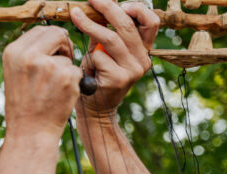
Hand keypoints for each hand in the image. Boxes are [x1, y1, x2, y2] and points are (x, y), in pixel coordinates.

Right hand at [3, 26, 82, 136]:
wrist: (30, 133)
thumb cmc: (24, 106)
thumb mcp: (16, 74)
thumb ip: (29, 54)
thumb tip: (52, 36)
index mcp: (13, 52)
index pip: (40, 29)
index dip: (51, 40)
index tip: (54, 51)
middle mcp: (28, 55)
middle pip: (57, 34)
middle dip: (64, 47)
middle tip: (62, 64)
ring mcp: (48, 66)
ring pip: (67, 56)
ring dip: (66, 70)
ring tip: (53, 90)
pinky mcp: (66, 77)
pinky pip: (76, 71)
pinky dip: (74, 84)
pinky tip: (60, 97)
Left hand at [71, 0, 159, 116]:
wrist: (94, 110)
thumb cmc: (96, 78)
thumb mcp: (102, 52)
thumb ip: (103, 32)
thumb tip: (97, 6)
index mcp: (143, 50)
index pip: (151, 21)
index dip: (136, 8)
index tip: (117, 1)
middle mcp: (143, 60)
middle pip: (128, 25)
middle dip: (107, 8)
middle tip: (90, 0)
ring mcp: (133, 70)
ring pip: (111, 38)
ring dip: (90, 25)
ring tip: (75, 16)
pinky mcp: (119, 79)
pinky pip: (100, 57)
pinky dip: (88, 57)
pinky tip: (85, 66)